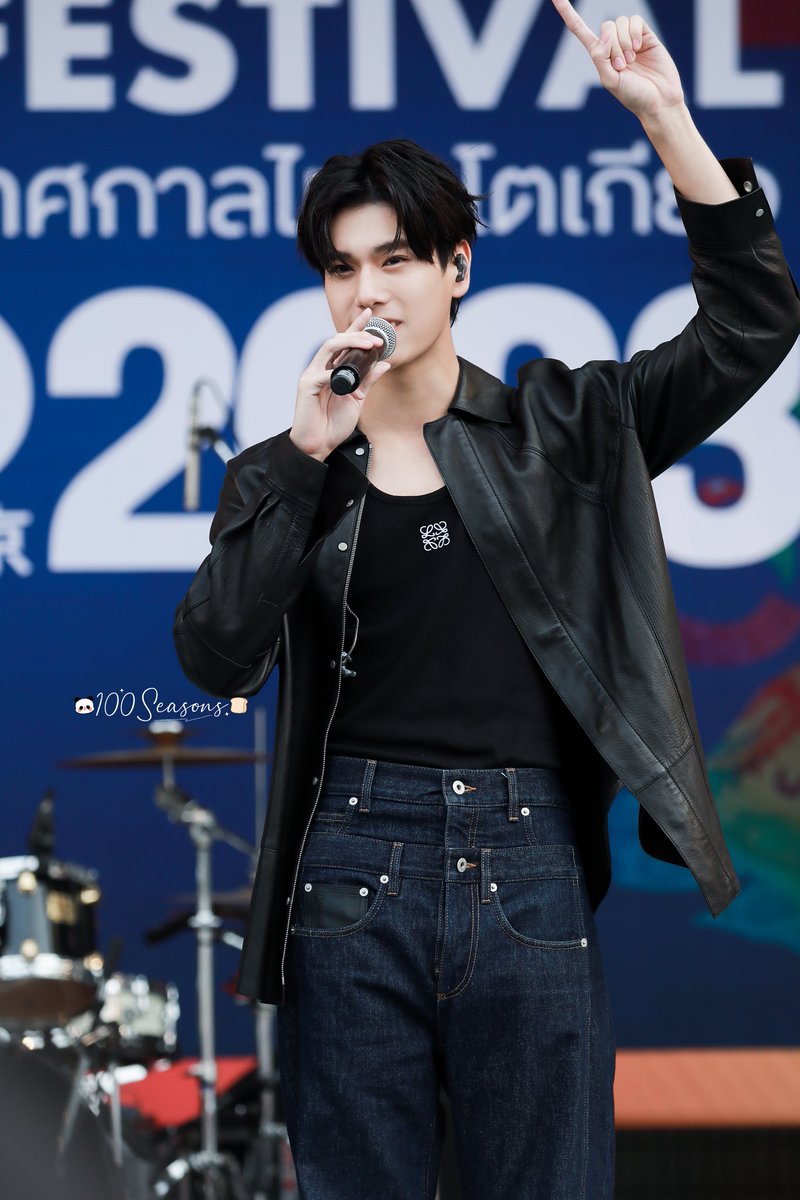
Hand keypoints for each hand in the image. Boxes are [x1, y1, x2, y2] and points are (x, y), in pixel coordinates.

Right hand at [289, 308, 390, 460]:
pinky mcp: (306, 387)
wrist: (317, 446)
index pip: (343, 343)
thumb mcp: (357, 400)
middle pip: (336, 340)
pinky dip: (337, 372)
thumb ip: (368, 381)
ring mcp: (311, 376)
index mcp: (332, 370)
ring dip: (350, 343)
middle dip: (357, 334)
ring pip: (329, 348)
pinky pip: (322, 373)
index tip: (369, 315)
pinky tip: (349, 374)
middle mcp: (320, 368)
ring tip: (369, 344)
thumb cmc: (333, 424)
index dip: (355, 327)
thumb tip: (384, 363)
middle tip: (378, 337)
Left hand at [550, 1, 682, 118]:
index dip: (568, 13)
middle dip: (613, 46)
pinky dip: (634, 33)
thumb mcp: (610, 81)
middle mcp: (613, 44)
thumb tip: (605, 33)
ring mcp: (630, 38)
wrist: (658, 100)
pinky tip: (638, 48)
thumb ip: (600, 56)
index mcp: (599, 56)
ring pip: (620, 23)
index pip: (580, 30)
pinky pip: (635, 21)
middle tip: (622, 66)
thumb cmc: (633, 96)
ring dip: (624, 43)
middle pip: (606, 26)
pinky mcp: (645, 35)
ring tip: (632, 61)